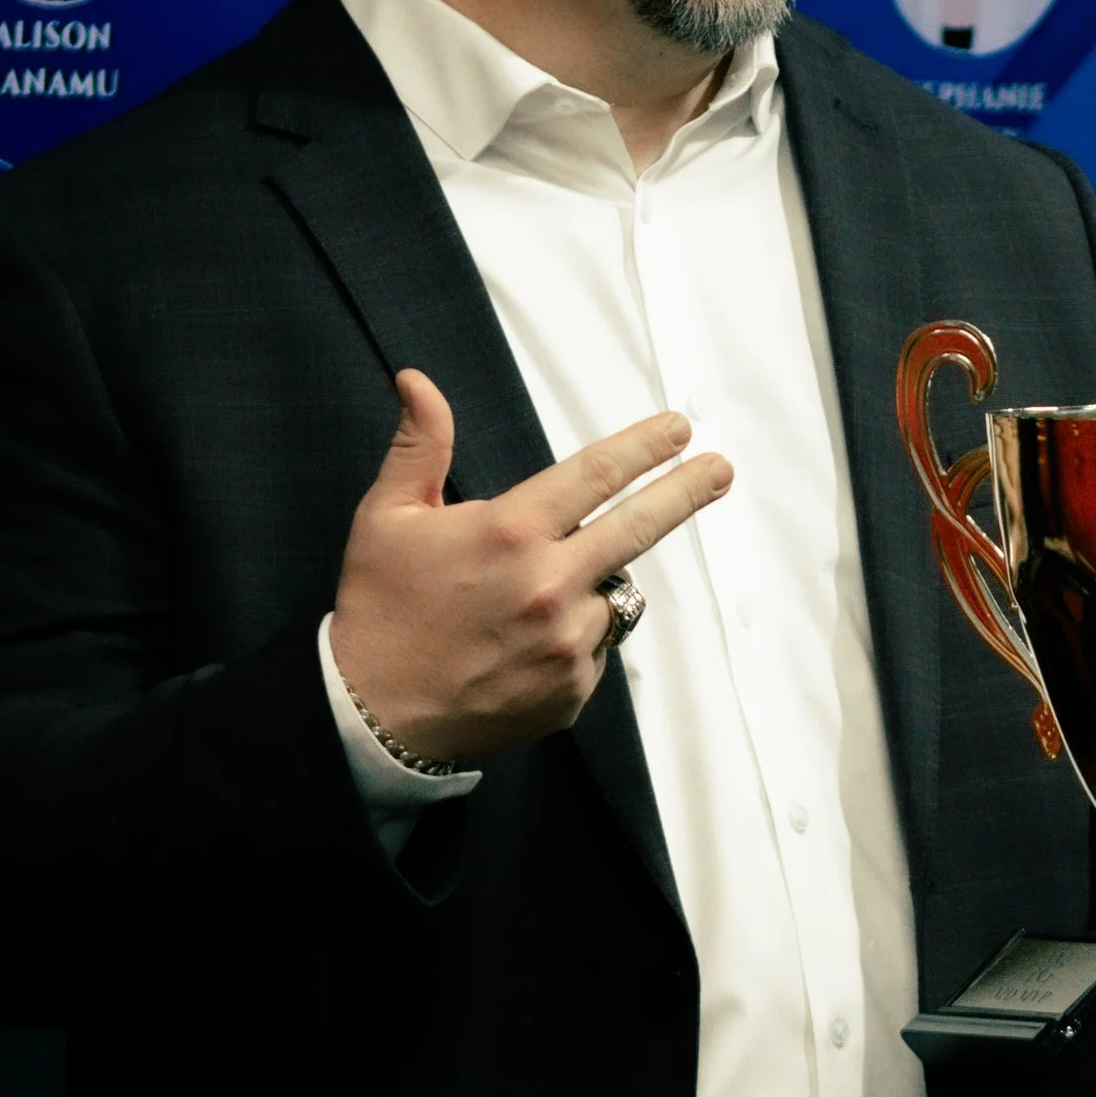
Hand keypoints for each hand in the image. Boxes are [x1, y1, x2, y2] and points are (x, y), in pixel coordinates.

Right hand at [329, 372, 731, 764]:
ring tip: (528, 599)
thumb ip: (419, 446)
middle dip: (686, 492)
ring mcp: (568, 642)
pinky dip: (572, 637)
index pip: (597, 476)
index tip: (678, 430)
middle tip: (720, 471)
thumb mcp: (387, 517)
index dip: (644, 448)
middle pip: (638, 527)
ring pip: (610, 594)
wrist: (375, 716)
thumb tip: (418, 380)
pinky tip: (521, 644)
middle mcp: (550, 584)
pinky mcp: (574, 689)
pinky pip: (593, 647)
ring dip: (589, 584)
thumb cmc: (379, 608)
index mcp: (510, 532)